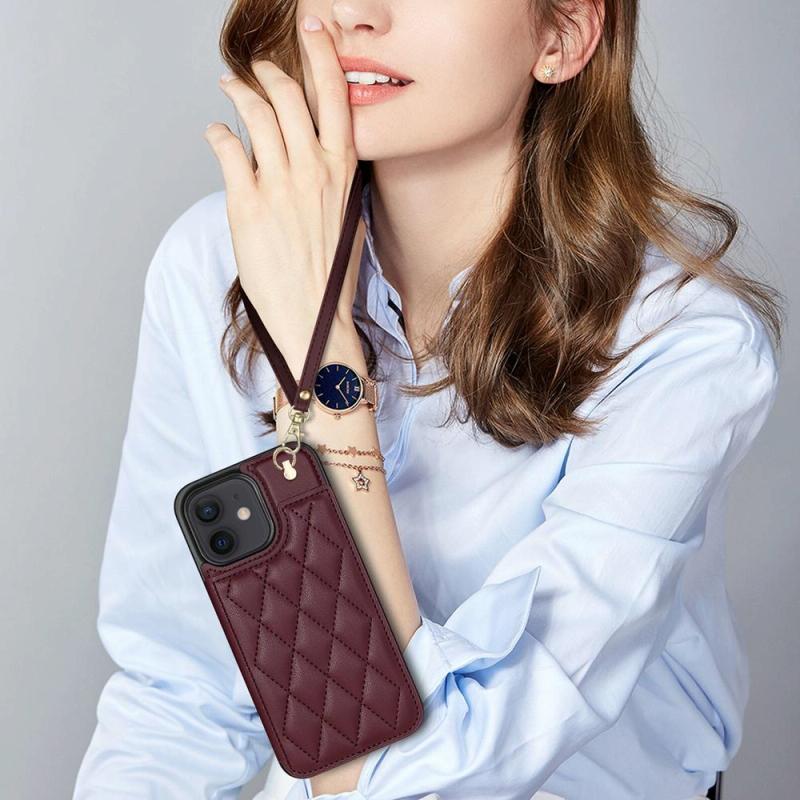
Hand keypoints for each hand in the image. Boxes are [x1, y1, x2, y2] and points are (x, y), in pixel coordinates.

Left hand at [204, 14, 362, 376]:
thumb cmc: (331, 278)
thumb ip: (336, 184)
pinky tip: (215, 134)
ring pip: (256, 113)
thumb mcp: (349, 222)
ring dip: (238, 91)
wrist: (313, 318)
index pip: (336, 97)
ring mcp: (279, 184)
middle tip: (256, 70)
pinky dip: (217, 133)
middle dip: (269, 72)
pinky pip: (227, 148)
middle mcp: (313, 169)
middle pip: (289, 95)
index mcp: (343, 172)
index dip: (323, 55)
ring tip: (230, 87)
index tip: (314, 29)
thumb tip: (323, 164)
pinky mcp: (247, 203)